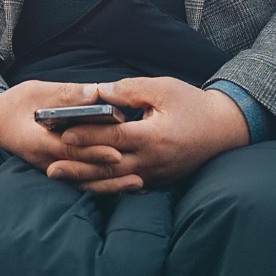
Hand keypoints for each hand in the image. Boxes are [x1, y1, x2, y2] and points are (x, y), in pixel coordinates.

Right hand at [0, 79, 125, 181]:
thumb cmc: (15, 104)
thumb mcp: (35, 92)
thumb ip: (65, 94)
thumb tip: (95, 93)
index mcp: (36, 140)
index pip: (69, 149)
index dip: (93, 152)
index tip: (117, 152)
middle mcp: (43, 160)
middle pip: (81, 170)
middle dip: (109, 172)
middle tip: (138, 172)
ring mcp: (49, 169)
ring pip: (83, 182)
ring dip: (110, 184)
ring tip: (137, 184)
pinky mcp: (57, 171)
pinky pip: (81, 182)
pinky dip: (102, 185)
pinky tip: (123, 185)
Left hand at [51, 77, 251, 191]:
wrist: (224, 129)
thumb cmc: (192, 104)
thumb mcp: (162, 88)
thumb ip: (128, 90)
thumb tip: (98, 92)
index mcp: (154, 136)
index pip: (114, 138)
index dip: (88, 136)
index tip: (64, 134)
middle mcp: (154, 161)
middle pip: (109, 167)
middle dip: (78, 167)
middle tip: (50, 167)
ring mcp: (157, 175)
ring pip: (115, 182)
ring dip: (86, 180)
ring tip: (61, 178)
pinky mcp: (159, 181)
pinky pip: (127, 187)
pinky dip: (105, 186)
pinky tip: (86, 184)